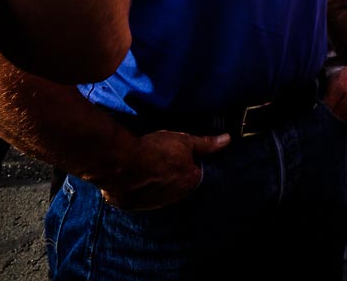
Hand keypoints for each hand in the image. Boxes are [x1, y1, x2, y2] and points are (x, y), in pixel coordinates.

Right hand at [98, 129, 227, 210]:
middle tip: (163, 160)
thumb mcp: (184, 140)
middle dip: (174, 175)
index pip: (196, 174)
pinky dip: (140, 189)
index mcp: (190, 183)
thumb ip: (206, 144)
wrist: (120, 163)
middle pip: (179, 185)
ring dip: (157, 183)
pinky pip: (141, 197)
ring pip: (160, 193)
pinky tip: (136, 177)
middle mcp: (174, 197)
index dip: (189, 163)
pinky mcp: (134, 206)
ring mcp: (153, 204)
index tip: (180, 156)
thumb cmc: (154, 150)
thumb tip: (227, 140)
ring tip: (148, 167)